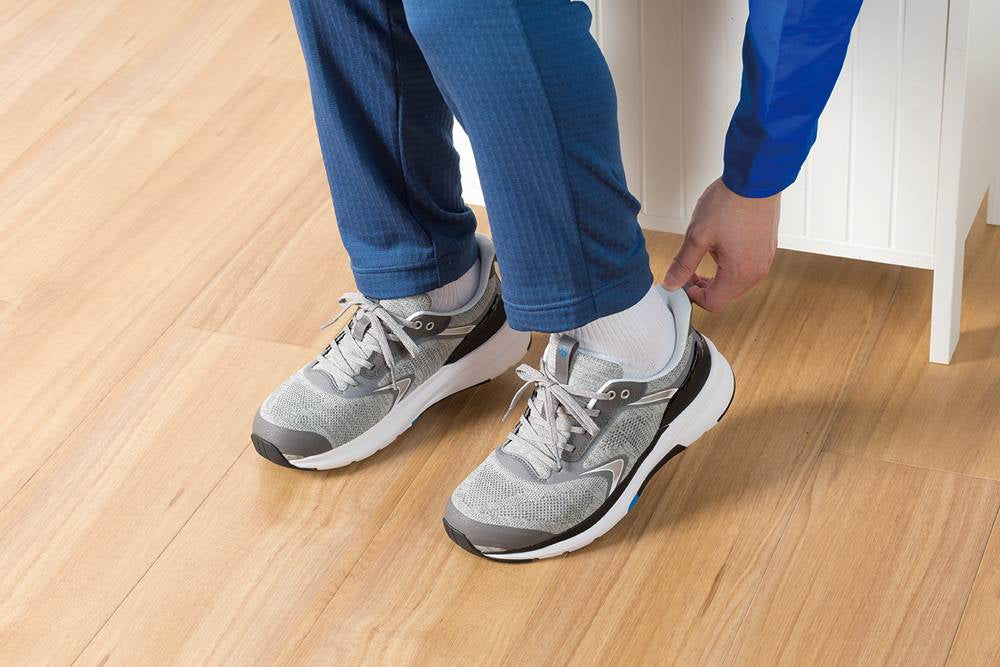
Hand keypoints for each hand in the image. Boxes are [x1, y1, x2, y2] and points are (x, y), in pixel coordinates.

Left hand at [663, 178, 779, 311]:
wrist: (756, 178)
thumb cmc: (730, 203)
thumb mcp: (697, 236)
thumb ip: (683, 264)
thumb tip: (672, 282)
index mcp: (739, 273)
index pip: (713, 303)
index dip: (693, 295)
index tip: (682, 282)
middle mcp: (756, 271)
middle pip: (726, 295)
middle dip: (705, 286)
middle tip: (689, 271)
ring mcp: (765, 259)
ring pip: (737, 282)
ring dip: (718, 276)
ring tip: (705, 253)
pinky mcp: (768, 248)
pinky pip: (748, 267)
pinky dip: (731, 265)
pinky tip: (721, 245)